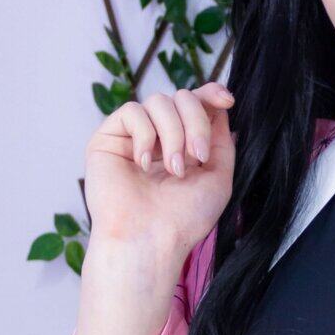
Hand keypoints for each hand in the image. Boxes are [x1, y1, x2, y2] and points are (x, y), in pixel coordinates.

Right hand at [84, 82, 235, 266]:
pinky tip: (143, 164)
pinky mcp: (108, 138)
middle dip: (196, 123)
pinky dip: (145, 134)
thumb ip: (222, 143)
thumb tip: (220, 110)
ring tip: (173, 169)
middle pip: (182, 98)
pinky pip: (132, 111)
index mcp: (183, 145)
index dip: (211, 94)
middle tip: (196, 157)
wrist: (151, 240)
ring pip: (159, 101)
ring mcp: (133, 136)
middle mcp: (159, 137)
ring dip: (173, 134)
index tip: (227, 100)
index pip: (195, 105)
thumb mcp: (218, 179)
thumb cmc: (184, 219)